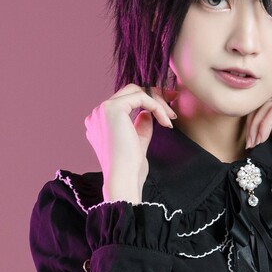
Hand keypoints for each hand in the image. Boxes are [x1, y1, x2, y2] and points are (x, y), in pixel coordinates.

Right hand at [85, 83, 176, 199]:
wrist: (124, 180)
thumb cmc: (130, 170)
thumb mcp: (137, 143)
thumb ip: (140, 126)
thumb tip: (147, 113)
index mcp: (100, 124)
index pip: (125, 103)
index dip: (147, 102)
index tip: (166, 111)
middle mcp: (97, 114)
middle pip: (130, 92)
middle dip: (154, 96)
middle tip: (173, 102)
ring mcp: (102, 110)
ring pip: (136, 92)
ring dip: (157, 102)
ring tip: (171, 117)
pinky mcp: (112, 108)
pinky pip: (141, 97)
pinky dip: (157, 107)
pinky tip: (166, 122)